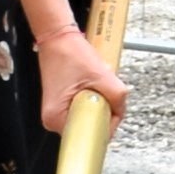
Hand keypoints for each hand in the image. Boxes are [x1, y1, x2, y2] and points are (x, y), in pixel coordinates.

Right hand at [34, 19, 127, 133]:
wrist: (58, 38)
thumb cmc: (71, 53)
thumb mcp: (101, 76)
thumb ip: (118, 97)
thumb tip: (121, 111)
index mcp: (57, 119)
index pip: (91, 136)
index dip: (107, 123)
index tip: (111, 109)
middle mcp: (53, 121)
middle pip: (91, 127)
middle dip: (104, 111)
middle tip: (102, 91)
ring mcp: (57, 114)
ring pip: (89, 117)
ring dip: (99, 104)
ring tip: (93, 84)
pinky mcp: (61, 105)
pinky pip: (84, 109)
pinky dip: (93, 99)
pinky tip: (90, 84)